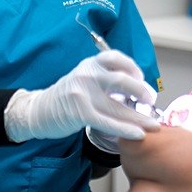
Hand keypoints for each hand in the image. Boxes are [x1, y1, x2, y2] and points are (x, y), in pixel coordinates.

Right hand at [4, 50, 159, 142]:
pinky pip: (108, 122)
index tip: (142, 78)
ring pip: (118, 105)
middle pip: (122, 80)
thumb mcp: (85, 77)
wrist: (38, 111)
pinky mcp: (80, 113)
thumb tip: (138, 87)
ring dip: (139, 117)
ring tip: (153, 124)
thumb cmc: (68, 96)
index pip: (116, 58)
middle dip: (141, 91)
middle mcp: (87, 74)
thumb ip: (106, 78)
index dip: (133, 67)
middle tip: (151, 101)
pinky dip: (126, 129)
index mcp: (90, 63)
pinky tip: (138, 134)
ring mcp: (82, 94)